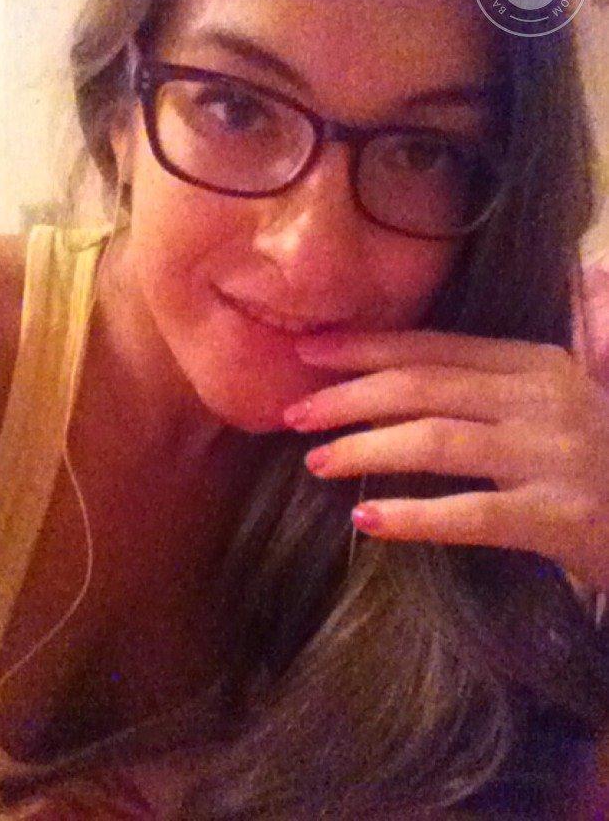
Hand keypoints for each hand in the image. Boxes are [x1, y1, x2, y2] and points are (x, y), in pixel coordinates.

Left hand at [282, 329, 608, 591]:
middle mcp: (543, 399)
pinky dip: (413, 518)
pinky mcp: (562, 517)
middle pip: (424, 388)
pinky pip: (472, 515)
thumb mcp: (550, 406)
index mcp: (536, 364)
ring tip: (314, 461)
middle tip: (292, 412)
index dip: (365, 348)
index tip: (307, 352)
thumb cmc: (601, 459)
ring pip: (437, 443)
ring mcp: (554, 456)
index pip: (434, 348)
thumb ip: (485, 390)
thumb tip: (389, 392)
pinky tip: (367, 522)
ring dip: (365, 450)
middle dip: (349, 397)